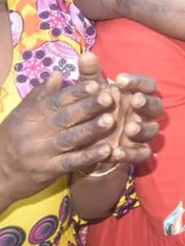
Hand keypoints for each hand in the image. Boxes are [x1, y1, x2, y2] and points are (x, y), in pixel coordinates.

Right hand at [0, 72, 115, 206]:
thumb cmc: (12, 139)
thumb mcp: (20, 115)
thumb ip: (40, 95)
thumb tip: (57, 73)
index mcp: (28, 116)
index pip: (54, 101)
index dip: (75, 93)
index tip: (95, 83)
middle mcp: (34, 133)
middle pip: (64, 117)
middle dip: (88, 106)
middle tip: (109, 97)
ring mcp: (41, 153)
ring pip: (69, 138)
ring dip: (91, 129)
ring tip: (111, 120)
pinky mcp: (48, 171)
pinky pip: (71, 162)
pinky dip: (90, 156)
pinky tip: (107, 150)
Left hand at [77, 53, 162, 166]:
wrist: (88, 142)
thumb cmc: (94, 110)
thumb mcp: (90, 92)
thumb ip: (89, 75)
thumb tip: (85, 55)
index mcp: (137, 95)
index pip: (148, 85)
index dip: (137, 81)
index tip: (120, 80)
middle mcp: (144, 113)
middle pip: (156, 106)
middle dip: (146, 103)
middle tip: (133, 100)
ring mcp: (142, 133)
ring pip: (153, 129)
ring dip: (142, 128)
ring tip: (128, 128)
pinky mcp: (137, 152)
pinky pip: (142, 153)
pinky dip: (131, 153)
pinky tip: (116, 151)